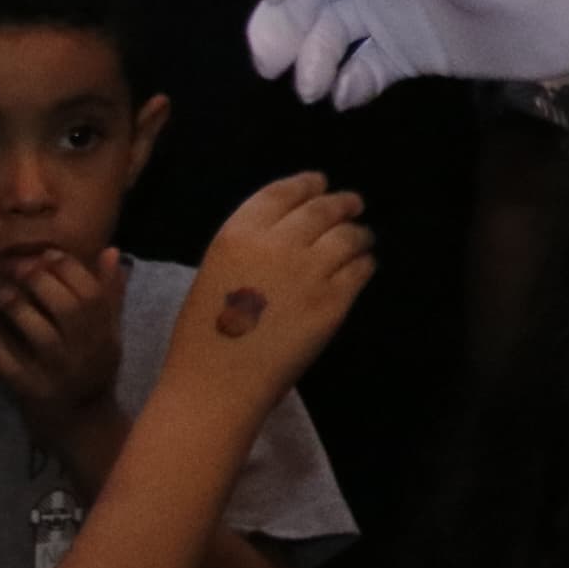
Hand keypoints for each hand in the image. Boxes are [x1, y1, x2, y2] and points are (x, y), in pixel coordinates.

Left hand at [0, 245, 128, 438]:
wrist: (85, 424)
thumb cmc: (95, 370)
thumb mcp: (109, 332)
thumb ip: (109, 294)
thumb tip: (110, 250)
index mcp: (105, 334)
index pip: (93, 294)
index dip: (70, 270)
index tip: (47, 254)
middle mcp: (87, 353)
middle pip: (69, 311)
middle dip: (43, 284)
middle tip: (19, 268)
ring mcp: (61, 375)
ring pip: (43, 338)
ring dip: (20, 311)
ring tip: (2, 294)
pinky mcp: (36, 394)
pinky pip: (15, 370)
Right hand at [161, 174, 372, 410]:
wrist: (217, 385)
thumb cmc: (203, 336)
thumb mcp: (215, 272)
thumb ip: (251, 246)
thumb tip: (290, 230)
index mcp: (238, 234)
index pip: (283, 192)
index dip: (307, 184)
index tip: (320, 182)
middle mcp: (278, 243)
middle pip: (323, 209)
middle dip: (343, 203)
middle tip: (353, 203)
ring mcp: (311, 271)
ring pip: (348, 236)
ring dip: (359, 234)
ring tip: (364, 237)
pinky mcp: (334, 301)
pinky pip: (360, 270)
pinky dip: (364, 264)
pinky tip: (363, 266)